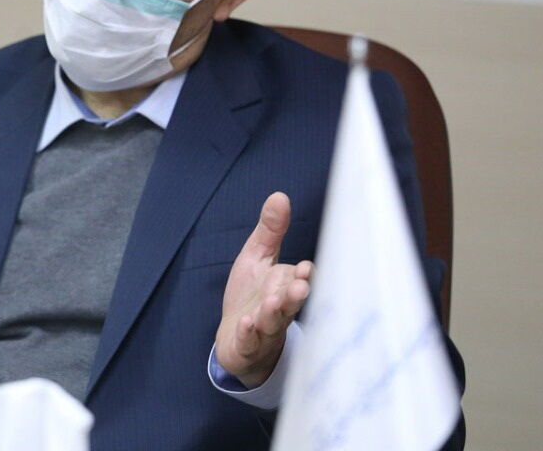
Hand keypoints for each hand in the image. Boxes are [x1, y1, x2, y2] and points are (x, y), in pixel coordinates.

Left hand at [215, 192, 312, 386]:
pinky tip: (245, 324)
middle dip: (294, 296)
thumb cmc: (252, 296)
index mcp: (284, 286)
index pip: (298, 280)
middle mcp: (280, 308)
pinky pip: (249, 341)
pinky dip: (248, 334)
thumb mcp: (257, 258)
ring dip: (273, 314)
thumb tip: (280, 195)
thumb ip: (270, 231)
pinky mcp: (247, 346)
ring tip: (271, 304)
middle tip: (300, 287)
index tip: (305, 269)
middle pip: (290, 303)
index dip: (302, 276)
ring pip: (273, 323)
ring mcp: (264, 329)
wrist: (237, 339)